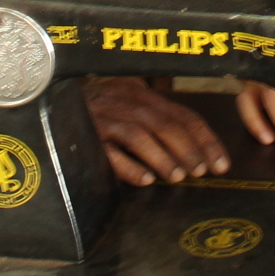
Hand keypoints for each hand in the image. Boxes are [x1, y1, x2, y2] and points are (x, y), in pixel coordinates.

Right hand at [84, 76, 229, 185]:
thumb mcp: (132, 112)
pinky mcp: (86, 136)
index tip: (221, 164)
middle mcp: (124, 101)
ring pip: (139, 134)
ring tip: (178, 176)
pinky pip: (109, 151)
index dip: (205, 140)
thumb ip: (159, 125)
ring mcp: (104, 117)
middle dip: (188, 149)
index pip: (182, 115)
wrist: (53, 106)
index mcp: (142, 95)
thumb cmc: (102, 116)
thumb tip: (198, 155)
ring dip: (162, 157)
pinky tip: (145, 180)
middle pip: (164, 124)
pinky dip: (130, 166)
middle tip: (201, 171)